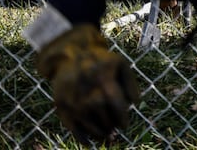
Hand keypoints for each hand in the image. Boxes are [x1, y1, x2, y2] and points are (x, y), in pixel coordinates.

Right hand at [37, 24, 138, 141]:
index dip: (123, 118)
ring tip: (106, 136)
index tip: (125, 125)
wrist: (70, 56)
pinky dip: (81, 137)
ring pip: (89, 125)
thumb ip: (130, 83)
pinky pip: (72, 127)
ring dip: (99, 134)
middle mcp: (87, 92)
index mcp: (103, 79)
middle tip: (115, 130)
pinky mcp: (61, 107)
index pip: (117, 104)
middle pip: (103, 116)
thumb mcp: (120, 65)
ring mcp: (73, 101)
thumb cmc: (101, 62)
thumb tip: (135, 104)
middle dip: (111, 126)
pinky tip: (89, 142)